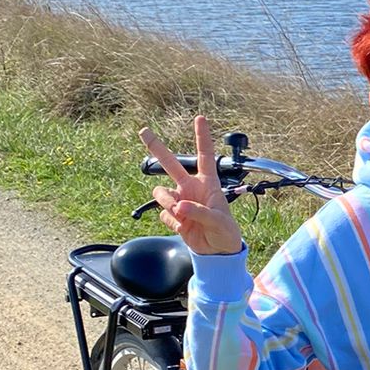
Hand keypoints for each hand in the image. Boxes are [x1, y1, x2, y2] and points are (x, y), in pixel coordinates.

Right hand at [139, 114, 244, 257]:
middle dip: (157, 148)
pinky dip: (172, 222)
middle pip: (171, 165)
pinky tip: (184, 228)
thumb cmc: (225, 232)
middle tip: (143, 131)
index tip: (200, 118)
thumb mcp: (218, 222)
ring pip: (161, 193)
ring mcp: (180, 201)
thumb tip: (179, 207)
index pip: (205, 156)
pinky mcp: (173, 216)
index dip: (202, 137)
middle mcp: (191, 188)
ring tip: (181, 215)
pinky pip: (163, 214)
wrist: (217, 252)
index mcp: (208, 183)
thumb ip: (199, 212)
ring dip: (167, 203)